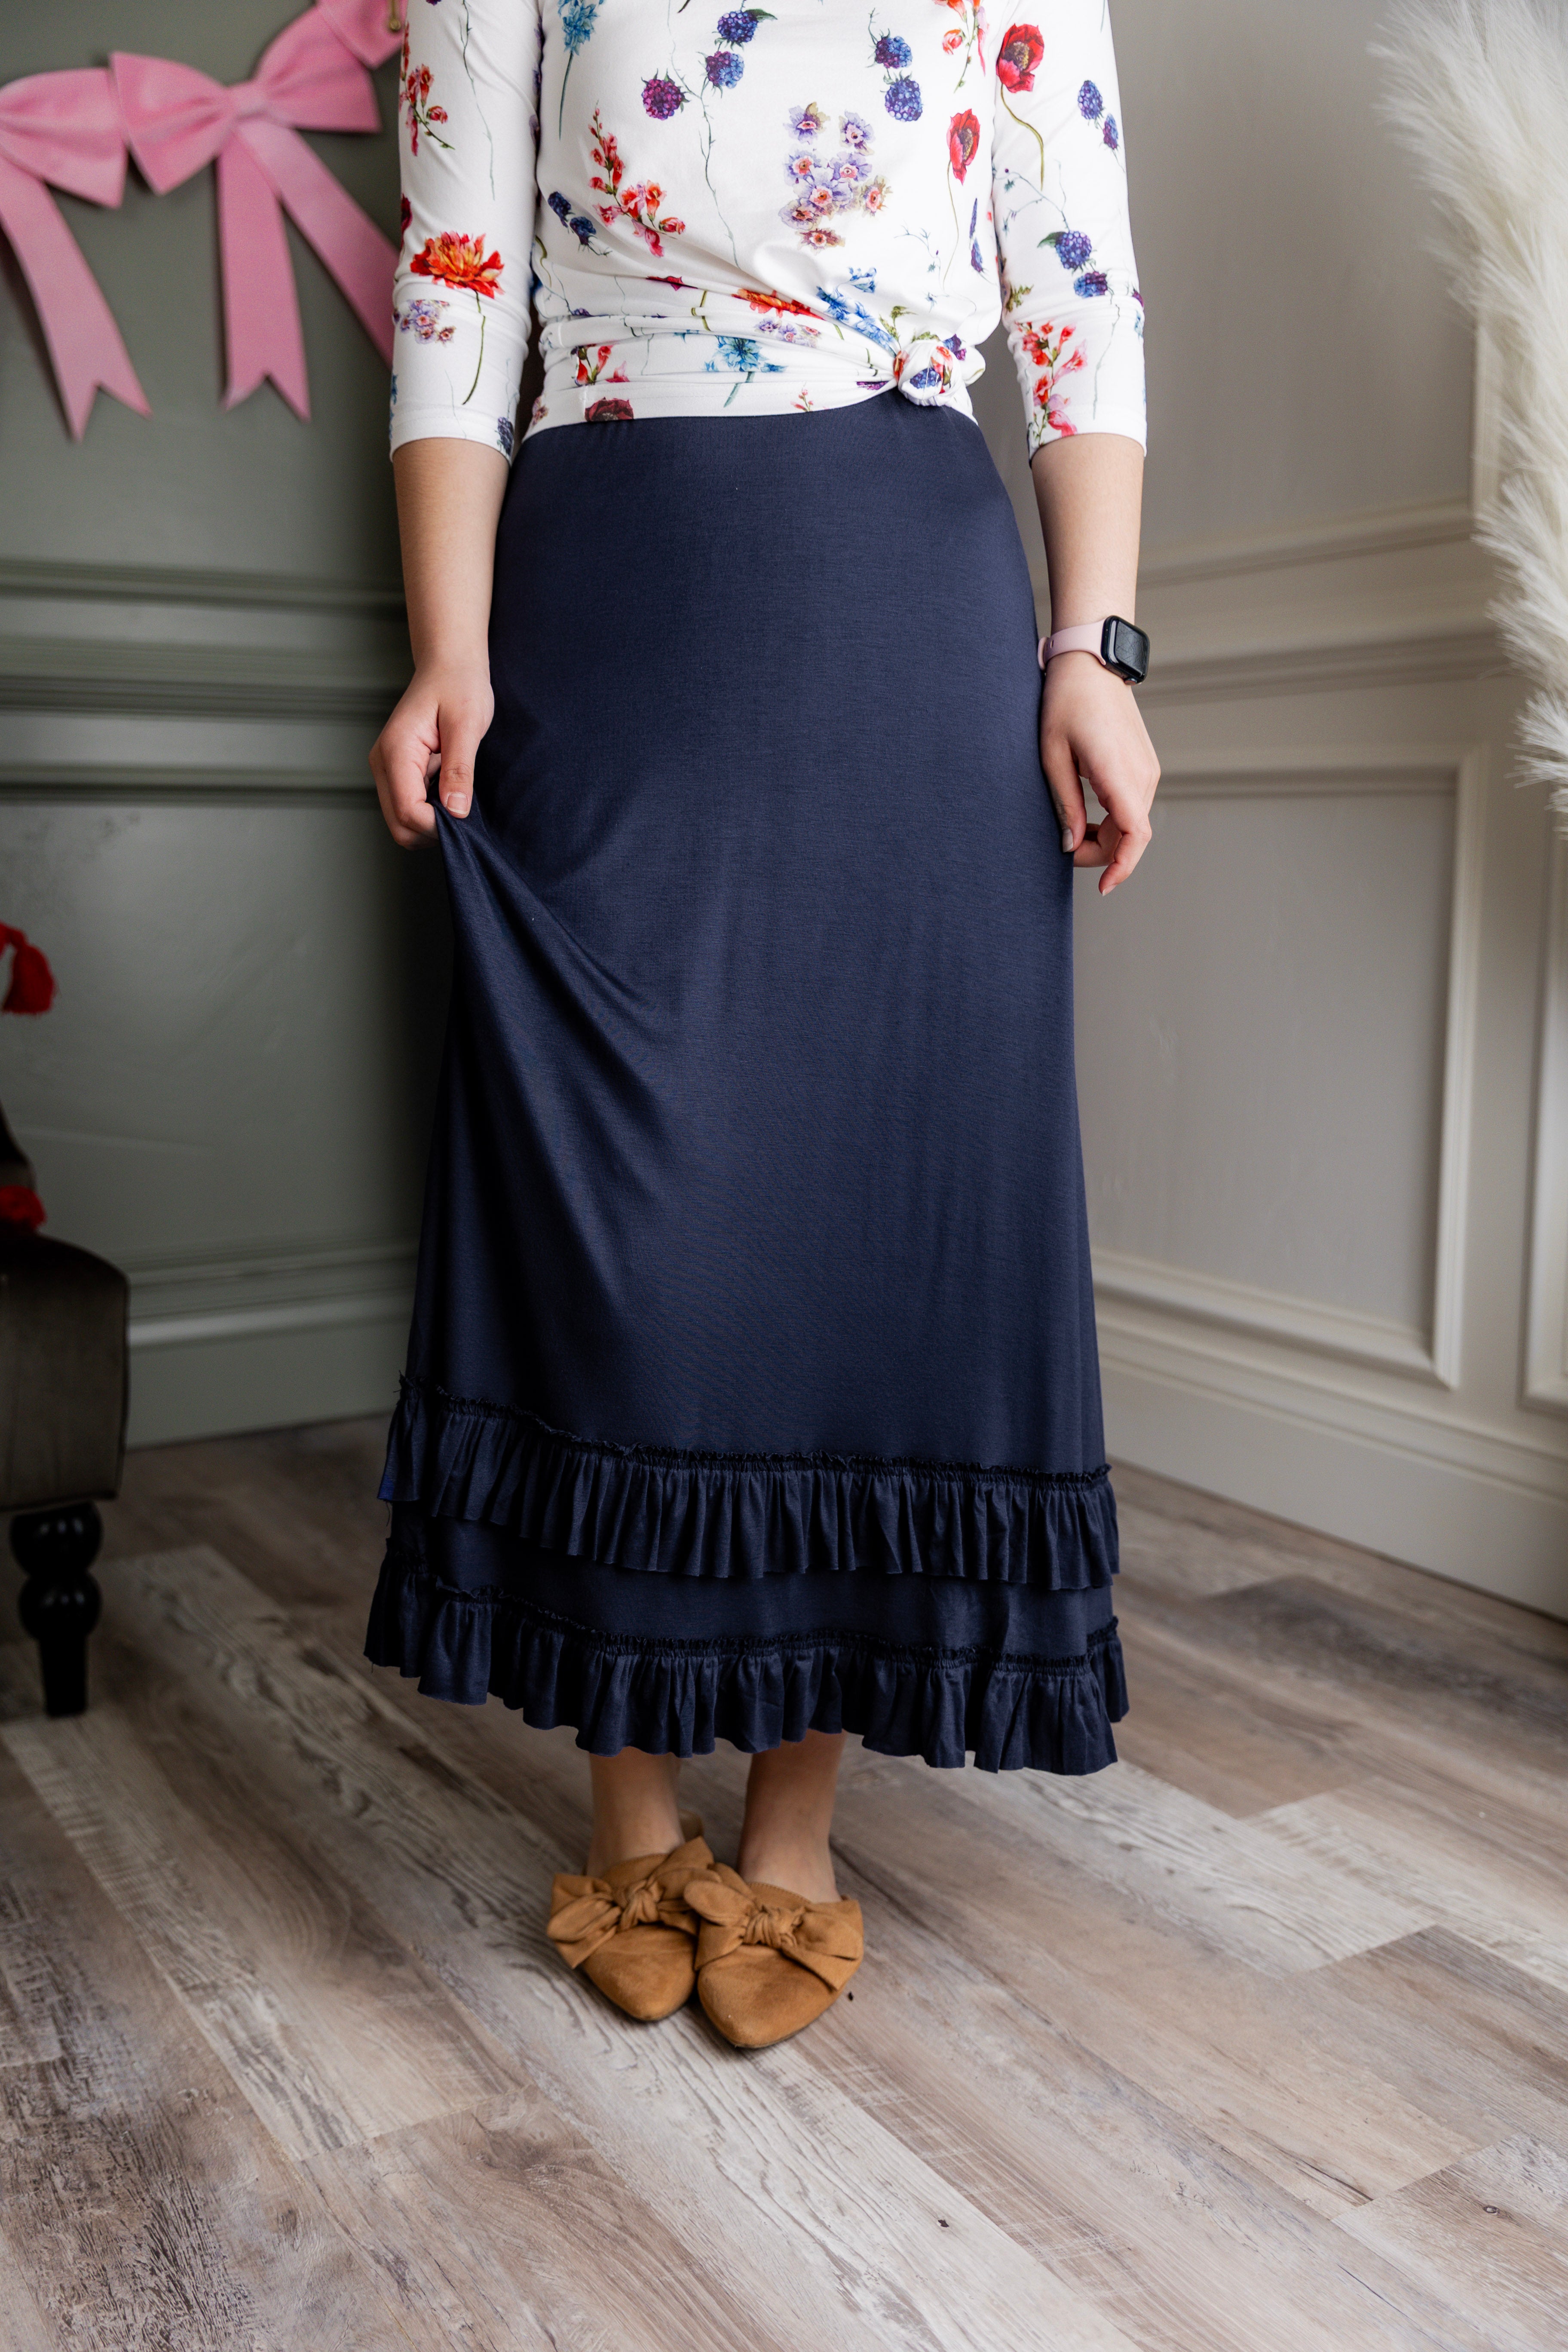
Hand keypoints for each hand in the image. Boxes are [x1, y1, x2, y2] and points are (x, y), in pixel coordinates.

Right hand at [369, 658, 493, 847]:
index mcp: (396, 751)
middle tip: (463, 808)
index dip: (437, 825)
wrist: (449, 665)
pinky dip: (431, 811)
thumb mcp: (466, 724)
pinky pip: (410, 808)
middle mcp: (383, 764)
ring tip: (457, 792)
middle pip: (399, 826)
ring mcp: (388, 770)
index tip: (465, 815)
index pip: (407, 811)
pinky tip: (450, 788)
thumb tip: (456, 811)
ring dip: (432, 821)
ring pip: (402, 822)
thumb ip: (459, 769)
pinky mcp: (398, 773)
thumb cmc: (458, 685)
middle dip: (433, 830)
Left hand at [1040, 651, 1159, 895]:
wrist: (1091, 663)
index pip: (1135, 834)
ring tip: (1070, 830)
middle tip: (1064, 849)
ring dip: (1106, 838)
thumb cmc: (1066, 701)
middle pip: (1131, 836)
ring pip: (1132, 824)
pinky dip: (1112, 821)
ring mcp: (1147, 770)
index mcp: (1120, 772)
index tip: (1103, 886)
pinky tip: (1086, 816)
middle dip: (1100, 854)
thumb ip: (1064, 804)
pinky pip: (1132, 807)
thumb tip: (1070, 845)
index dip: (1122, 866)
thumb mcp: (1052, 755)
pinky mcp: (1144, 766)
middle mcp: (1143, 774)